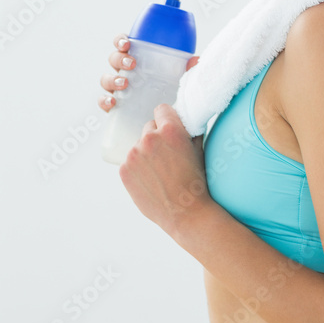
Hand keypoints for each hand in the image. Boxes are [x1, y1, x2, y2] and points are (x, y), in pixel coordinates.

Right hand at [98, 33, 198, 111]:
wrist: (166, 124)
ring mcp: (119, 90)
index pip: (124, 45)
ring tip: (125, 83)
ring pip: (106, 79)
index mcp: (139, 61)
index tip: (128, 43)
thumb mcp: (179, 81)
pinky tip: (113, 102)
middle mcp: (126, 73)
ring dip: (113, 78)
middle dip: (119, 59)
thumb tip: (196, 60)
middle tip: (132, 63)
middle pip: (114, 59)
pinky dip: (105, 100)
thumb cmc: (170, 95)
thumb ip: (187, 71)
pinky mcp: (115, 107)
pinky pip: (103, 101)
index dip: (121, 40)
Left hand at [118, 103, 210, 241]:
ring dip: (146, 154)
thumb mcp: (200, 151)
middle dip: (157, 138)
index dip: (167, 119)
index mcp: (170, 130)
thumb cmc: (196, 183)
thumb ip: (191, 131)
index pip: (161, 109)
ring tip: (160, 173)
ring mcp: (134, 154)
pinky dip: (137, 169)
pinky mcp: (124, 170)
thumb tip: (188, 120)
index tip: (169, 129)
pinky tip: (150, 180)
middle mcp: (149, 138)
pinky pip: (129, 162)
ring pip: (138, 146)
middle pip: (149, 127)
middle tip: (167, 156)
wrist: (186, 213)